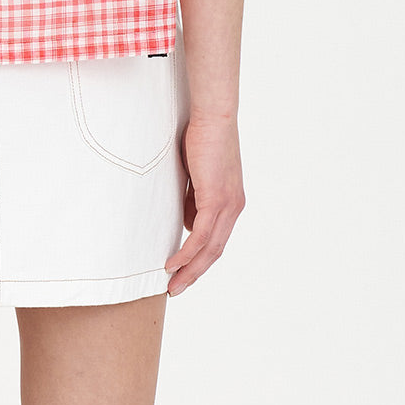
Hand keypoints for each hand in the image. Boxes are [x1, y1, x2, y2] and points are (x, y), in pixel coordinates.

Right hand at [164, 115, 244, 296]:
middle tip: (176, 288)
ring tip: (171, 283)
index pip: (216, 239)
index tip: (182, 269)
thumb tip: (186, 219)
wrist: (214, 116)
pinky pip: (200, 236)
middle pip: (214, 252)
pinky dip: (187, 253)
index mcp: (230, 202)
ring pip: (208, 249)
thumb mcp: (197, 173)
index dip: (199, 258)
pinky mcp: (216, 200)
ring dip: (189, 269)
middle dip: (194, 273)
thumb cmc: (203, 137)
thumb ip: (194, 197)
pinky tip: (173, 263)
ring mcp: (227, 205)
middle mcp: (233, 208)